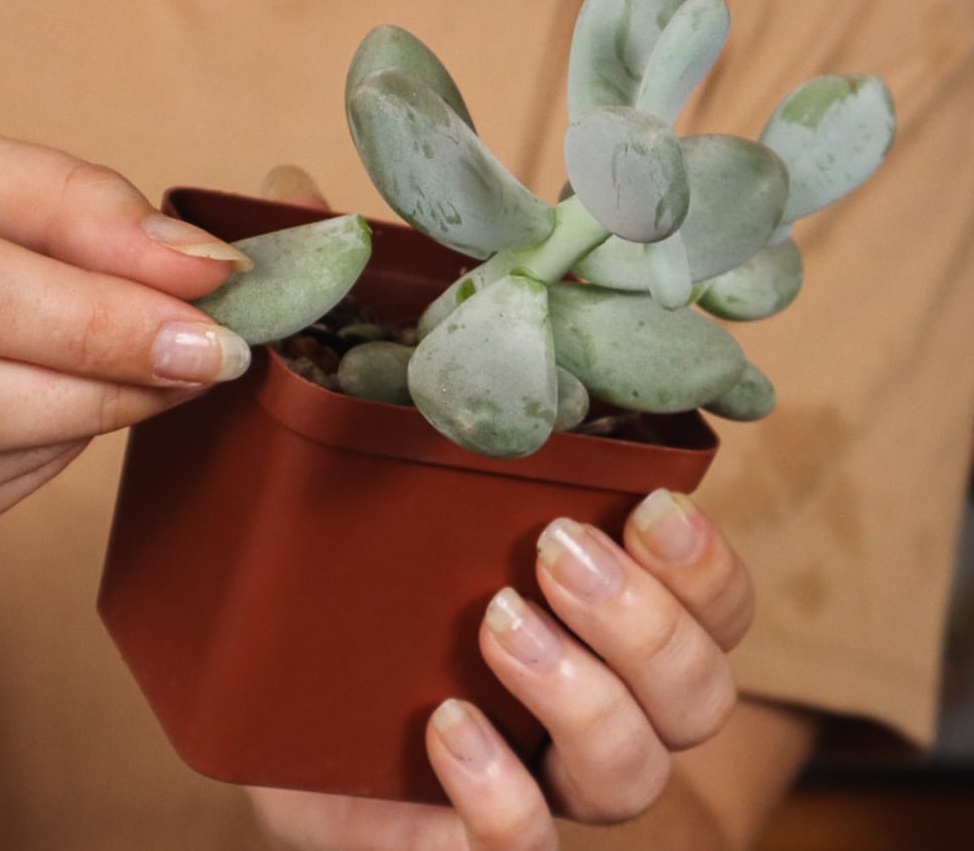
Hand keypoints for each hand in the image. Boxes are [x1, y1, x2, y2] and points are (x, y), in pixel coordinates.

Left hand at [248, 168, 751, 848]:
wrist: (257, 725)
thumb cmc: (334, 576)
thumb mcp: (336, 446)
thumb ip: (335, 329)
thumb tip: (294, 188)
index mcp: (600, 610)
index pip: (716, 598)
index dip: (708, 560)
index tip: (652, 501)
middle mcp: (598, 698)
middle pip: (706, 688)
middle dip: (649, 619)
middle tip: (553, 552)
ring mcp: (542, 778)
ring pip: (640, 770)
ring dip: (591, 693)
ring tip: (500, 624)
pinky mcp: (471, 842)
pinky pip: (531, 848)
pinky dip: (505, 794)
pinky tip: (445, 727)